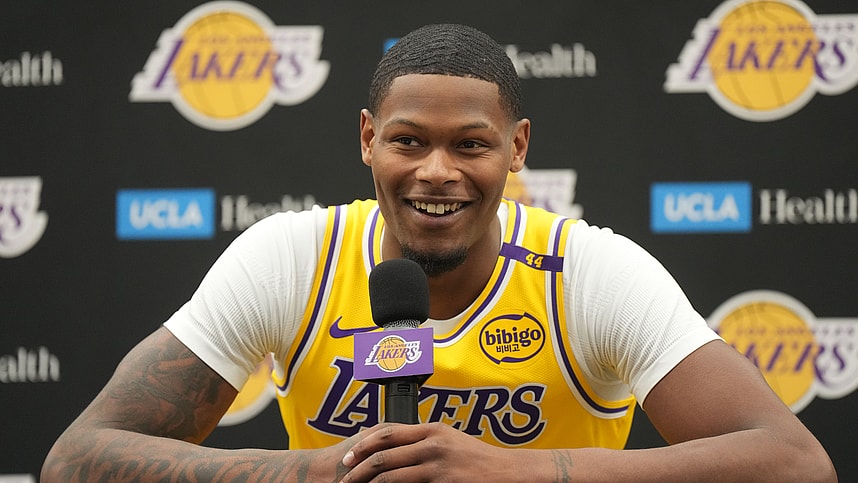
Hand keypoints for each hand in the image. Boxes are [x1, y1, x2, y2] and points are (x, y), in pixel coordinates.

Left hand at [340, 422, 519, 481]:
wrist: (508, 473)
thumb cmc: (478, 460)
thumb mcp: (450, 441)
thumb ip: (424, 441)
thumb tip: (394, 446)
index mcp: (432, 430)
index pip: (387, 433)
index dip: (363, 445)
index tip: (348, 458)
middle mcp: (432, 444)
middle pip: (383, 455)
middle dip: (357, 470)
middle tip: (344, 481)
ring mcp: (437, 466)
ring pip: (390, 476)